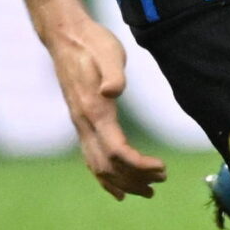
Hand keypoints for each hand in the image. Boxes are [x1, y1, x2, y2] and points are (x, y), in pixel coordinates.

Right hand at [48, 16, 165, 199]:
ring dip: (123, 182)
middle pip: (107, 165)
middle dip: (135, 178)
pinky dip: (104, 178)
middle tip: (161, 181)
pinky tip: (117, 189)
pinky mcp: (82, 122)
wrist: (67, 38)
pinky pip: (90, 158)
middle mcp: (84, 123)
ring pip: (98, 166)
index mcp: (94, 111)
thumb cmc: (93, 44)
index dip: (138, 165)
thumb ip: (112, 73)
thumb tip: (112, 90)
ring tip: (148, 191)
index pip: (116, 150)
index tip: (162, 168)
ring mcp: (80, 125)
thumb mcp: (109, 53)